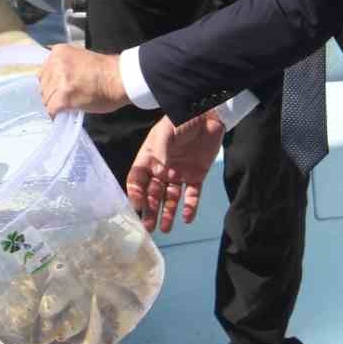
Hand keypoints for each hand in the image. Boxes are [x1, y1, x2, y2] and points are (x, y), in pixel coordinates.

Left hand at [38, 45, 127, 114]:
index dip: (51, 84)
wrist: (120, 78)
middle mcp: (56, 64)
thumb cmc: (106, 70)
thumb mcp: (79, 59)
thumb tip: (54, 83)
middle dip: (52, 94)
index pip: (43, 73)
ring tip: (68, 106)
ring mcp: (60, 80)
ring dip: (55, 104)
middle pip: (43, 86)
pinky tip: (65, 113)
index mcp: (59, 52)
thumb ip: (64, 67)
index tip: (60, 90)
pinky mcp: (64, 96)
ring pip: (46, 99)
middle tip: (66, 99)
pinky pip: (52, 109)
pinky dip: (57, 114)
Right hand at [127, 113, 223, 232]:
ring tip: (165, 229)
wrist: (207, 114)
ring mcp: (179, 174)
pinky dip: (190, 207)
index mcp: (150, 158)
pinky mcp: (196, 176)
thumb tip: (158, 170)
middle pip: (152, 193)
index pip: (137, 179)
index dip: (135, 193)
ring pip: (171, 198)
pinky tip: (187, 218)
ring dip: (167, 213)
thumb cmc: (182, 120)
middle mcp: (162, 170)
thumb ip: (160, 150)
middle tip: (148, 227)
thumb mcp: (167, 131)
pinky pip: (192, 195)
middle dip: (150, 210)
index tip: (137, 206)